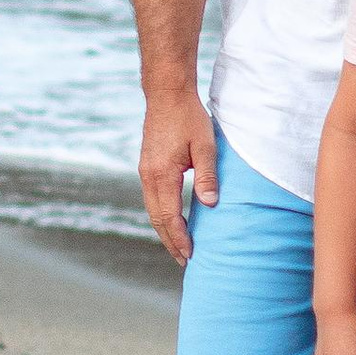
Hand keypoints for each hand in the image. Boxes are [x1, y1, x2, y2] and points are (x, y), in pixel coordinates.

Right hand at [137, 84, 216, 264]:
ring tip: (178, 246)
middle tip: (184, 260)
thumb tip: (210, 204)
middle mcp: (149, 176)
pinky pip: (151, 198)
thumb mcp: (205, 146)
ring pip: (152, 209)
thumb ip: (206, 176)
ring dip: (164, 229)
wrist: (167, 94)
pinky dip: (160, 214)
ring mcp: (145, 171)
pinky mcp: (147, 166)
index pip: (169, 216)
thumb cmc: (188, 117)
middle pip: (157, 218)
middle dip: (170, 241)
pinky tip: (171, 220)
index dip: (179, 238)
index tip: (190, 255)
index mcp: (162, 174)